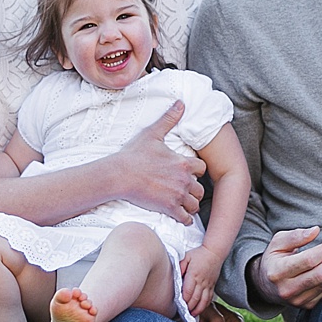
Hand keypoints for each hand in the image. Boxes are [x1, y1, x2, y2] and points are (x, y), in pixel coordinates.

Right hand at [113, 102, 206, 221]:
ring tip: (183, 202)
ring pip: (194, 204)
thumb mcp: (153, 134)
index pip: (202, 168)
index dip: (197, 171)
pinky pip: (185, 218)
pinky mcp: (168, 208)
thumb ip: (170, 119)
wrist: (119, 175)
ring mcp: (176, 195)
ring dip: (191, 204)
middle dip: (195, 190)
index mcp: (182, 163)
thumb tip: (181, 102)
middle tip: (186, 190)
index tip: (190, 172)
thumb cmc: (134, 155)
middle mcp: (183, 180)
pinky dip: (185, 218)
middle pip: (200, 189)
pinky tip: (180, 215)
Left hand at [179, 249, 224, 317]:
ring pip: (203, 301)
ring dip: (197, 310)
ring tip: (191, 315)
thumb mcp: (187, 257)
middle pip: (195, 299)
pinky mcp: (212, 286)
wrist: (215, 252)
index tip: (178, 306)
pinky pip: (209, 299)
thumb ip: (180, 266)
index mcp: (194, 275)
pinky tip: (200, 310)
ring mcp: (208, 285)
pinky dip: (204, 306)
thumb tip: (175, 276)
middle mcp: (202, 281)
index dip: (183, 300)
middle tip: (182, 314)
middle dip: (188, 308)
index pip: (188, 291)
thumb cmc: (199, 254)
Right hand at [253, 226, 321, 308]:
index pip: (308, 260)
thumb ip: (296, 235)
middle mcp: (287, 289)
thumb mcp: (278, 242)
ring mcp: (297, 300)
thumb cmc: (275, 258)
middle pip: (321, 275)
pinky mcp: (306, 306)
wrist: (266, 285)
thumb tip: (316, 231)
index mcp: (278, 271)